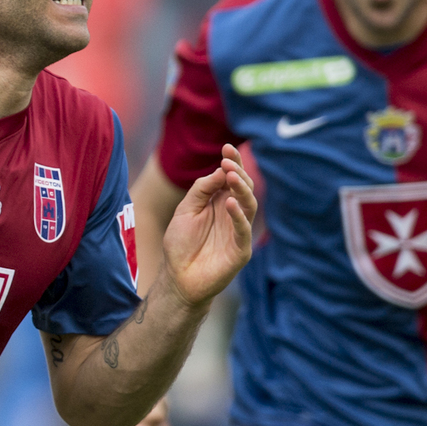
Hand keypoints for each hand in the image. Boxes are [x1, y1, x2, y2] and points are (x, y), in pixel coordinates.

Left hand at [159, 144, 256, 308]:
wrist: (177, 278)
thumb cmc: (180, 245)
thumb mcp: (185, 210)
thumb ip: (201, 190)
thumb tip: (219, 170)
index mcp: (220, 202)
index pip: (231, 178)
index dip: (232, 162)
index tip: (227, 147)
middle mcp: (232, 214)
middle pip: (243, 188)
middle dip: (238, 172)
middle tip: (228, 161)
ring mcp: (238, 231)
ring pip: (249, 205)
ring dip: (242, 189)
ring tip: (232, 176)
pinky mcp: (240, 250)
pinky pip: (244, 231)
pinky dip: (239, 217)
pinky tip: (231, 203)